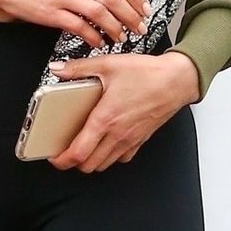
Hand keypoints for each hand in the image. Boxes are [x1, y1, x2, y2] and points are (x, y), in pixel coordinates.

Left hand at [45, 51, 199, 172]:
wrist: (177, 80)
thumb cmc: (148, 74)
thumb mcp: (109, 64)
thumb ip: (79, 68)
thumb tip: (58, 69)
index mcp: (105, 118)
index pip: (78, 153)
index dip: (61, 160)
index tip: (53, 156)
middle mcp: (117, 134)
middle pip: (88, 165)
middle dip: (73, 162)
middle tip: (65, 150)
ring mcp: (130, 140)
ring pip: (104, 164)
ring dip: (90, 160)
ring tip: (83, 147)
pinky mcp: (140, 140)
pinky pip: (121, 158)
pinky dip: (110, 156)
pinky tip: (106, 142)